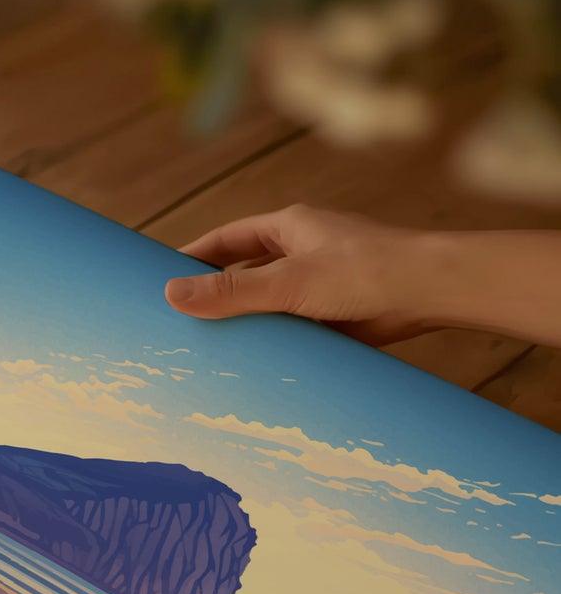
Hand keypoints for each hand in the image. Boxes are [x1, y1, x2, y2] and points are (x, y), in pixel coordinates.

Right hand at [164, 204, 435, 344]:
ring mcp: (319, 285)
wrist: (431, 293)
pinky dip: (273, 344)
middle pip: (245, 272)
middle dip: (215, 295)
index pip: (227, 239)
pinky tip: (253, 365)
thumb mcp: (288, 282)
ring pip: (268, 304)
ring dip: (245, 323)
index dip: (194, 256)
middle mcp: (303, 252)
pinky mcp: (335, 315)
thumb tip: (170, 295)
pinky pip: (292, 329)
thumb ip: (231, 291)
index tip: (162, 278)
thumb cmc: (366, 271)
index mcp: (290, 228)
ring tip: (207, 350)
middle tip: (178, 321)